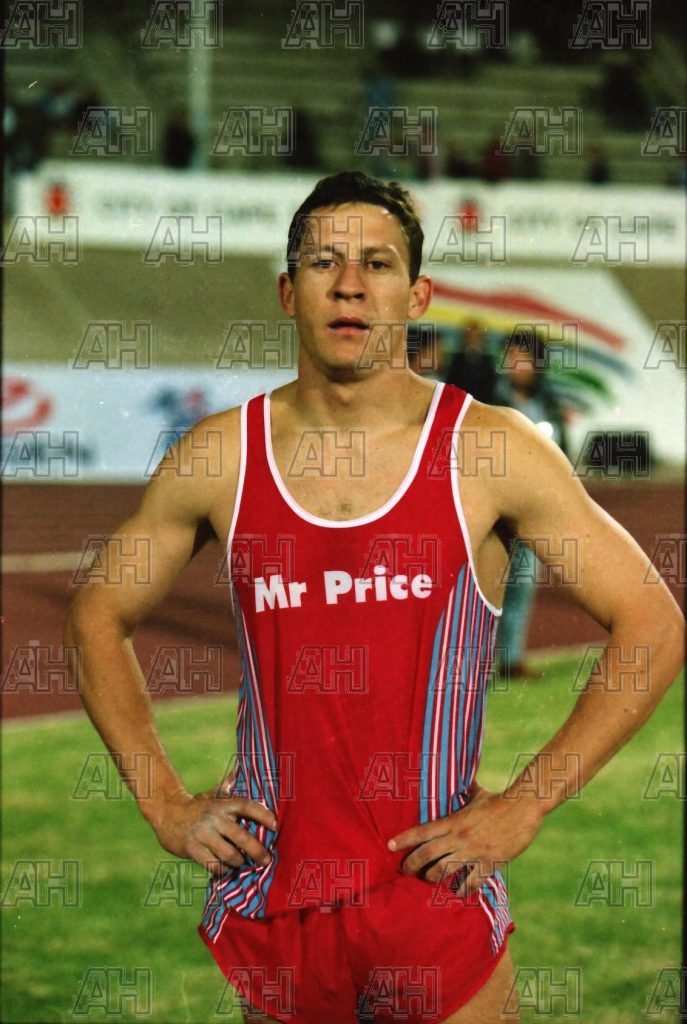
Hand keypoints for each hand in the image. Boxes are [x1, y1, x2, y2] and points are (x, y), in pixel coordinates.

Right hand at [151, 781, 276, 875]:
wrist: (167, 813)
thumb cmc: (197, 805)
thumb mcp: (212, 793)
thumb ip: (228, 784)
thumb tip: (239, 767)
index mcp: (223, 804)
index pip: (247, 806)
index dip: (263, 814)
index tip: (275, 825)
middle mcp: (215, 818)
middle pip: (242, 836)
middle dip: (258, 850)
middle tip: (267, 860)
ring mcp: (203, 834)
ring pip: (229, 854)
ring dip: (239, 861)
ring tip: (242, 863)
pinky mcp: (192, 848)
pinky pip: (213, 864)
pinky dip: (223, 869)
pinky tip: (226, 868)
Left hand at [387, 780, 543, 893]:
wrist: (523, 807)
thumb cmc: (500, 799)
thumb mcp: (478, 792)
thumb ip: (467, 789)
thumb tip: (464, 776)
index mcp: (454, 820)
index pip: (423, 831)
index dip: (405, 839)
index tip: (390, 846)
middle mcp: (460, 836)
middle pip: (428, 853)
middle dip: (412, 865)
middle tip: (405, 871)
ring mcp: (474, 850)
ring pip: (445, 870)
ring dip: (433, 878)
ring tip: (428, 881)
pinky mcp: (490, 861)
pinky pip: (472, 881)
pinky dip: (463, 889)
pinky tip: (458, 892)